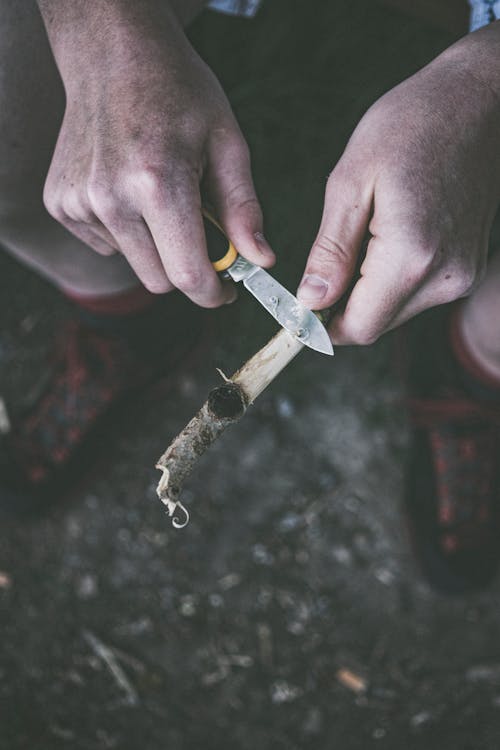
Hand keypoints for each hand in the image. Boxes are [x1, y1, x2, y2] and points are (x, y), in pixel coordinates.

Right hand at [39, 0, 274, 305]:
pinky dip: (126, 230)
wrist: (112, 54)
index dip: (213, 294)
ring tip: (160, 195)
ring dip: (155, 246)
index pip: (187, 276)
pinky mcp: (60, 203)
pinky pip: (106, 243)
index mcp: (156, 184)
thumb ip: (243, 208)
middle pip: (159, 280)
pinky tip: (129, 189)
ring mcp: (79, 202)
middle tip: (201, 235)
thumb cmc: (178, 93)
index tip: (226, 291)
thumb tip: (261, 260)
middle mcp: (110, 198)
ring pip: (133, 263)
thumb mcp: (226, 143)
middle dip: (186, 269)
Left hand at [297, 23, 499, 343]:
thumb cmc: (412, 125)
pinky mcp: (469, 266)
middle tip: (329, 259)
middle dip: (344, 304)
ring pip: (396, 311)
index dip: (323, 326)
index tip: (302, 308)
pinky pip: (418, 292)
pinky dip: (393, 277)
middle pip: (377, 324)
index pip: (359, 327)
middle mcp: (445, 276)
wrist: (478, 100)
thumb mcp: (351, 182)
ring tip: (368, 232)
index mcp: (412, 256)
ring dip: (369, 289)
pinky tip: (392, 233)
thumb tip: (310, 300)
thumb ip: (330, 250)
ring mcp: (463, 273)